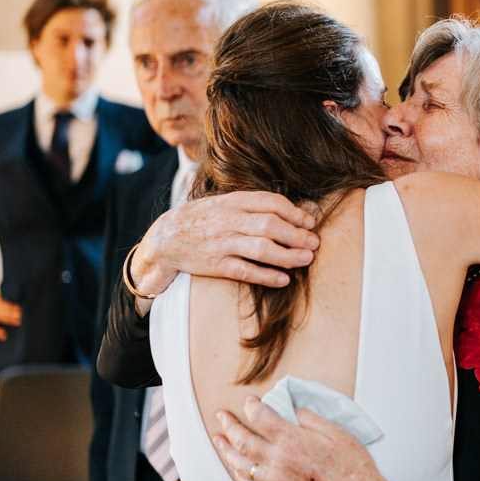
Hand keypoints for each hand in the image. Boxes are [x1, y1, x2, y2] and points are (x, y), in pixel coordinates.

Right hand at [131, 191, 320, 296]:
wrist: (165, 238)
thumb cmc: (202, 219)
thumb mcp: (224, 202)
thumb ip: (251, 204)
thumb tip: (287, 210)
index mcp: (233, 201)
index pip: (270, 202)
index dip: (294, 212)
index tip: (309, 222)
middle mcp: (229, 221)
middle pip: (270, 225)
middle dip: (297, 235)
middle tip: (314, 243)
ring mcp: (222, 243)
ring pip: (261, 248)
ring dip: (288, 255)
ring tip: (306, 259)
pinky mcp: (215, 265)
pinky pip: (245, 271)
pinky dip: (266, 276)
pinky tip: (283, 279)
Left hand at [212, 396, 396, 480]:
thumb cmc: (351, 466)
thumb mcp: (334, 430)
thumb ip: (308, 417)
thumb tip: (292, 409)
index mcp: (292, 441)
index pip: (261, 418)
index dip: (252, 406)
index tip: (250, 401)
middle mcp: (279, 462)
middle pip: (244, 441)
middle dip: (230, 426)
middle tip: (223, 416)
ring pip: (242, 465)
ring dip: (227, 451)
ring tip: (220, 440)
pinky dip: (241, 476)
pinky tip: (237, 469)